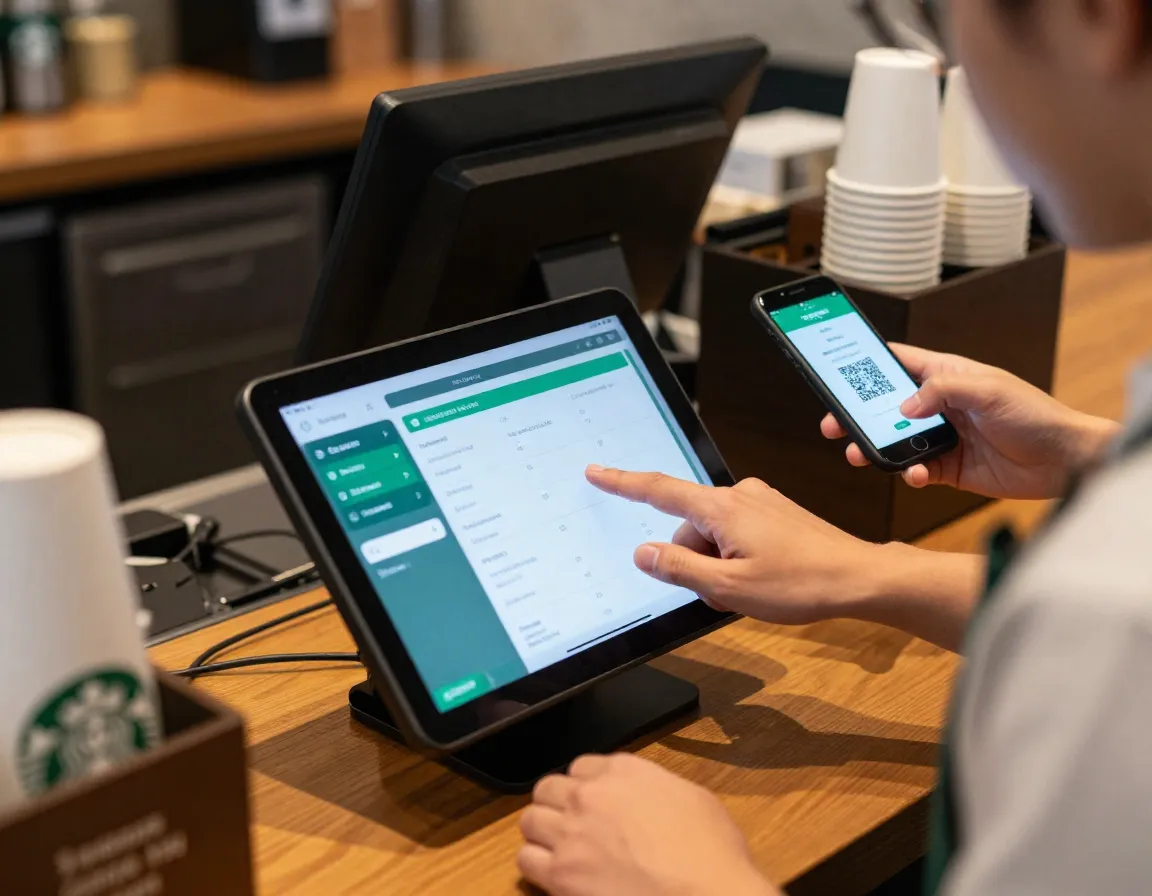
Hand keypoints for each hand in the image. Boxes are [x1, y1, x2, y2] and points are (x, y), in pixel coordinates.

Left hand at [519, 753, 776, 895]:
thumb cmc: (712, 855)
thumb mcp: (692, 798)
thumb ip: (656, 788)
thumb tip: (646, 800)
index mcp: (623, 770)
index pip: (581, 766)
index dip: (585, 786)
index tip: (592, 803)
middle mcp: (590, 795)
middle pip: (548, 788)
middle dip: (557, 805)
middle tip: (570, 825)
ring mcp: (571, 834)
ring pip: (530, 820)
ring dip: (542, 832)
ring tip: (558, 849)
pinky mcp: (560, 875)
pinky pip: (526, 860)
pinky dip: (537, 866)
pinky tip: (555, 874)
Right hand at [585, 466, 886, 622]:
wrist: (858, 577)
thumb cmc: (801, 583)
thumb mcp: (728, 587)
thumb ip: (679, 568)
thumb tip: (644, 553)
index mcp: (722, 508)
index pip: (658, 490)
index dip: (622, 483)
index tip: (597, 472)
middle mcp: (740, 495)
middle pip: (688, 525)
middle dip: (690, 559)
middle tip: (719, 593)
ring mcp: (760, 502)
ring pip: (713, 533)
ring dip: (716, 562)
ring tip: (747, 591)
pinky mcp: (775, 513)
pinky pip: (736, 532)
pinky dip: (735, 557)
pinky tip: (760, 579)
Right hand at [821, 344, 1119, 499]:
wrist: (1064, 460)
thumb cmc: (1034, 414)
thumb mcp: (987, 390)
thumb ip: (941, 391)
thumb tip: (902, 407)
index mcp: (947, 375)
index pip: (898, 362)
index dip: (867, 363)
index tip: (836, 368)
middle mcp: (940, 406)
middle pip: (885, 406)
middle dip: (856, 415)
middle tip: (832, 424)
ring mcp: (942, 437)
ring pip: (894, 441)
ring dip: (874, 448)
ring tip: (859, 453)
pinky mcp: (948, 468)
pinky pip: (916, 470)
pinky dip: (908, 473)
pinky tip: (915, 474)